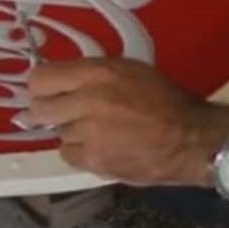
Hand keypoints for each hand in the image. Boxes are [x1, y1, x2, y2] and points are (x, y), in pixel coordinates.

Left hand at [27, 59, 228, 186]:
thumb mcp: (130, 70)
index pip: (41, 77)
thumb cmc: (165, 99)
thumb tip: (64, 79)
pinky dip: (80, 151)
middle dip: (46, 109)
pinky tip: (101, 145)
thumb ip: (94, 73)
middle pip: (39, 107)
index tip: (45, 89)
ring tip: (97, 129)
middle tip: (62, 111)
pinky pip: (68, 153)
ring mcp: (89, 133)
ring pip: (57, 131)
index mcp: (99, 72)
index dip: (40, 85)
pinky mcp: (93, 160)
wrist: (189, 138)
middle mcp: (88, 100)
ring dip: (71, 130)